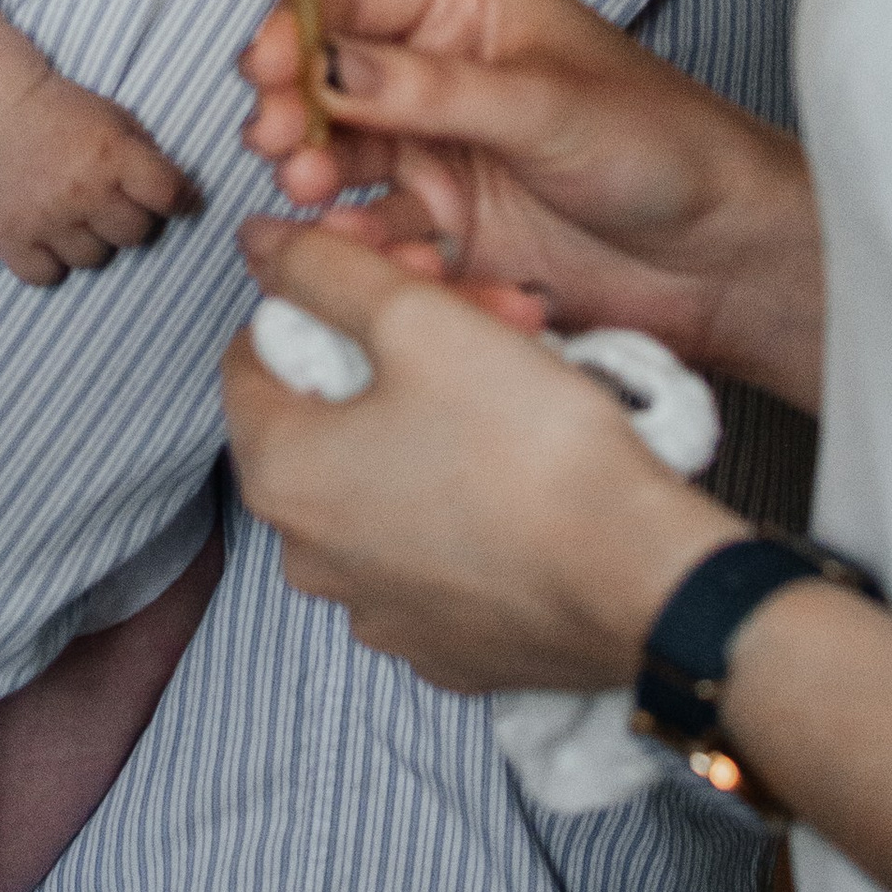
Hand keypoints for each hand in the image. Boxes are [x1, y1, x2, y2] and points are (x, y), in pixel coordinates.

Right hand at [0, 72, 194, 286]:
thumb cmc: (61, 113)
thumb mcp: (115, 118)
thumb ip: (146, 157)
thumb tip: (180, 198)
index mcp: (113, 156)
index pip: (170, 197)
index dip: (175, 199)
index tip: (166, 199)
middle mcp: (83, 192)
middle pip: (135, 235)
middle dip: (126, 219)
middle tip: (105, 201)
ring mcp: (47, 220)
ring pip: (93, 260)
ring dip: (88, 241)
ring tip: (71, 214)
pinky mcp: (12, 239)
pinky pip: (48, 275)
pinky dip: (50, 261)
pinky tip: (46, 235)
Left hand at [222, 215, 722, 693]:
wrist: (638, 581)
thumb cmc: (529, 450)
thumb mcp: (418, 321)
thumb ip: (326, 272)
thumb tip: (262, 244)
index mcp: (281, 474)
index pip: (254, 358)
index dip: (322, 304)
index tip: (391, 289)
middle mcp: (308, 555)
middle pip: (326, 421)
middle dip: (394, 358)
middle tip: (475, 321)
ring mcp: (377, 611)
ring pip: (384, 484)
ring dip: (434, 426)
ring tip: (516, 390)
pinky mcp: (444, 647)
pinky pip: (434, 553)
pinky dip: (464, 505)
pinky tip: (525, 476)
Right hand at [238, 0, 824, 411]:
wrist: (720, 261)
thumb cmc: (665, 148)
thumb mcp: (545, 105)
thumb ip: (431, 88)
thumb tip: (330, 63)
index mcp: (467, 2)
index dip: (295, 27)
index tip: (265, 69)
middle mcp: (437, 68)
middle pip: (322, 75)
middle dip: (291, 109)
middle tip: (278, 145)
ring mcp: (434, 146)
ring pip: (333, 153)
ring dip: (312, 175)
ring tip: (312, 195)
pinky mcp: (440, 222)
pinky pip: (369, 228)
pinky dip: (360, 244)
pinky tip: (375, 254)